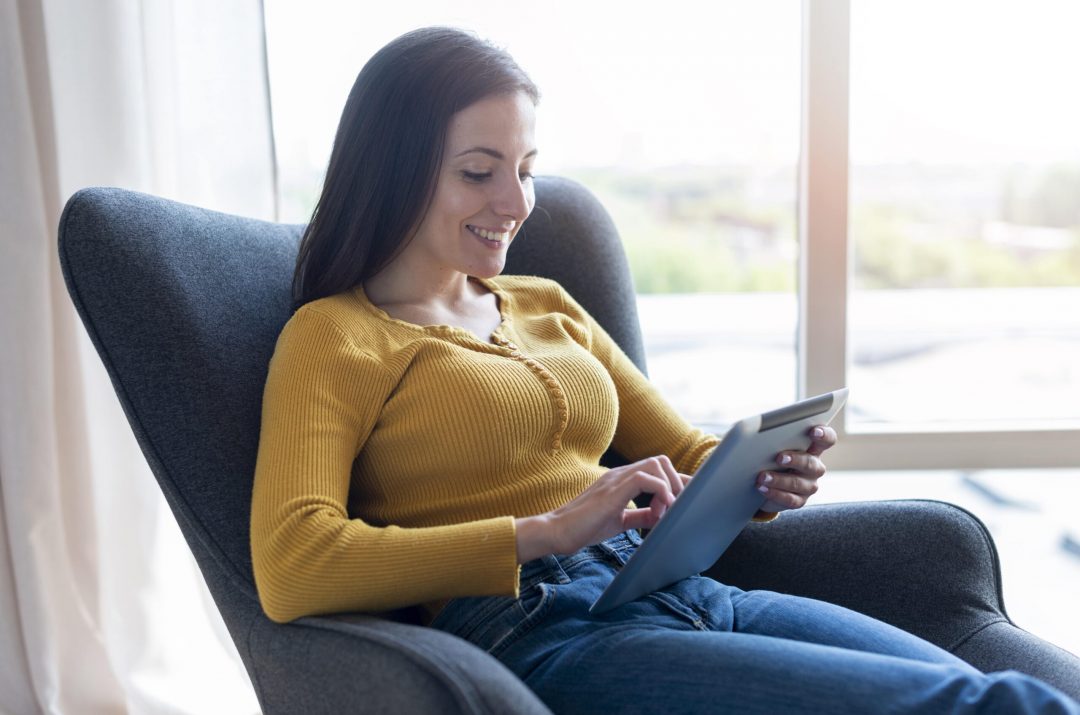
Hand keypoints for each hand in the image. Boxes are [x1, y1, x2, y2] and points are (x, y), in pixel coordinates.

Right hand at [515, 455, 689, 562]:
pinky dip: (659, 492)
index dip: (677, 481)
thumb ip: (640, 514)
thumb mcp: (620, 520)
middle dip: (676, 483)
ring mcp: (616, 479)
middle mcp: (620, 474)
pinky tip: (658, 512)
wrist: (557, 532)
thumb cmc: (584, 527)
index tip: (686, 501)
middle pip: (661, 461)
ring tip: (666, 510)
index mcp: (622, 479)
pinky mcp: (612, 490)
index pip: (657, 468)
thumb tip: (661, 514)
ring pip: (656, 464)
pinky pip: (644, 478)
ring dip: (669, 486)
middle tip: (676, 508)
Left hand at [755, 425, 836, 513]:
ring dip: (780, 480)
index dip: (824, 435)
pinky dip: (775, 493)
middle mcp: (814, 466)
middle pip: (811, 463)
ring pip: (799, 483)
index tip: (814, 431)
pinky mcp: (799, 500)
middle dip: (795, 460)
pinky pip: (790, 499)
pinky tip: (762, 488)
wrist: (762, 482)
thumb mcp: (771, 442)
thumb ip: (772, 434)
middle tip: (779, 457)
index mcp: (812, 447)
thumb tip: (751, 423)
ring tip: (763, 476)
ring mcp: (808, 485)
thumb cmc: (769, 454)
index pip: (827, 439)